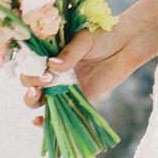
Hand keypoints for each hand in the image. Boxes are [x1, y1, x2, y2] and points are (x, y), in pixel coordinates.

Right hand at [20, 22, 134, 123]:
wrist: (127, 45)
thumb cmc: (104, 35)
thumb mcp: (85, 39)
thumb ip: (70, 53)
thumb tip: (53, 66)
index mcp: (50, 52)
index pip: (30, 63)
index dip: (30, 69)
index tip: (43, 71)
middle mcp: (53, 70)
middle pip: (31, 82)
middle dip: (32, 84)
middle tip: (46, 82)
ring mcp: (63, 85)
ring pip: (40, 98)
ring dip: (33, 101)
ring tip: (37, 96)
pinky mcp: (77, 97)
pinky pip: (60, 110)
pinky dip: (47, 120)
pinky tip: (39, 122)